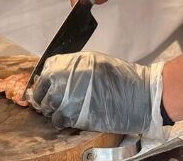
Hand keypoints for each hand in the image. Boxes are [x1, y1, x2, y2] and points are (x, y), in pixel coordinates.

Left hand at [29, 51, 164, 138]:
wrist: (140, 95)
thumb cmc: (124, 79)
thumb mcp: (98, 62)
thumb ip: (77, 67)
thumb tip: (59, 75)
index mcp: (74, 61)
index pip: (47, 69)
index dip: (44, 79)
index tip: (46, 86)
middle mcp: (67, 76)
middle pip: (42, 89)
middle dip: (43, 96)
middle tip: (49, 102)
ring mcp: (68, 96)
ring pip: (47, 106)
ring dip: (52, 109)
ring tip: (62, 110)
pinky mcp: (73, 115)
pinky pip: (57, 119)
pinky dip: (60, 121)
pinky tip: (68, 119)